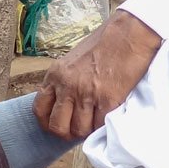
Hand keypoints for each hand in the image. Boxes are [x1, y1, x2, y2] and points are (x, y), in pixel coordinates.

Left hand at [34, 11, 162, 139]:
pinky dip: (103, 126)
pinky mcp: (107, 99)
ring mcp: (87, 93)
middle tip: (77, 130)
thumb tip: (65, 101)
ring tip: (95, 121)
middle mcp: (67, 85)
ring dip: (87, 130)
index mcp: (56, 74)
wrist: (129, 34)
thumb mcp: (73, 59)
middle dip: (66, 133)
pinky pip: (100, 125)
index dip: (47, 123)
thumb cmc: (105, 43)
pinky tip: (108, 116)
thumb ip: (65, 79)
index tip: (57, 125)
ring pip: (79, 130)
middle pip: (57, 126)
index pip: (39, 109)